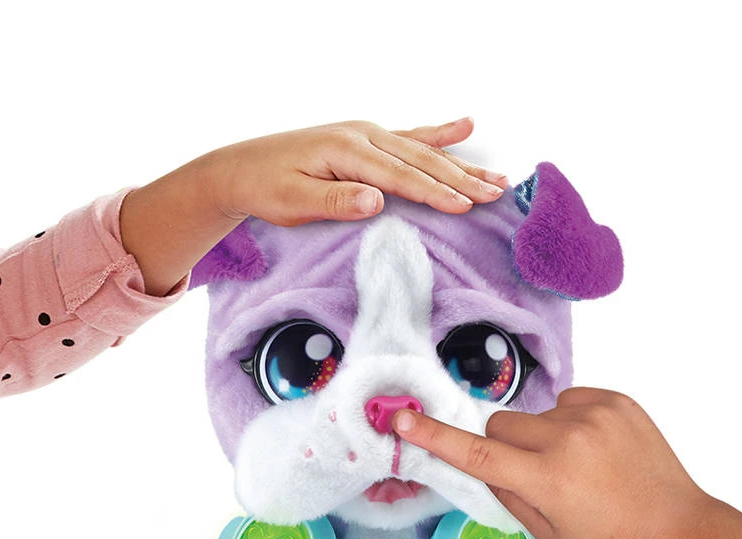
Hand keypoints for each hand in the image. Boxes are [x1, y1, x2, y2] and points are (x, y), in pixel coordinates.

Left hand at [206, 118, 509, 225]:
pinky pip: (410, 137)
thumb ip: (337, 201)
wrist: (244, 168)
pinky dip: (438, 134)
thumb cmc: (268, 188)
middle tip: (496, 195)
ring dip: (461, 165)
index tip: (465, 207)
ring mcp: (366, 134)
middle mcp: (362, 136)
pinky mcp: (366, 140)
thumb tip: (377, 200)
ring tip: (497, 178)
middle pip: (421, 160)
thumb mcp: (295, 202)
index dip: (435, 193)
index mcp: (347, 150)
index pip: (401, 176)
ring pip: (423, 150)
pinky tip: (464, 128)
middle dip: (462, 180)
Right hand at [394, 388, 741, 538]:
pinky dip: (571, 421)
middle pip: (500, 425)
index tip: (403, 420)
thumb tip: (479, 461)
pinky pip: (569, 401)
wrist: (674, 526)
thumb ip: (505, 491)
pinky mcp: (616, 399)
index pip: (477, 454)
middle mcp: (568, 439)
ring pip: (535, 414)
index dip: (435, 437)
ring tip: (579, 463)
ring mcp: (595, 414)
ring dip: (542, 435)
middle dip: (504, 446)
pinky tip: (597, 448)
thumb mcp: (546, 531)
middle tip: (534, 472)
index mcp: (549, 479)